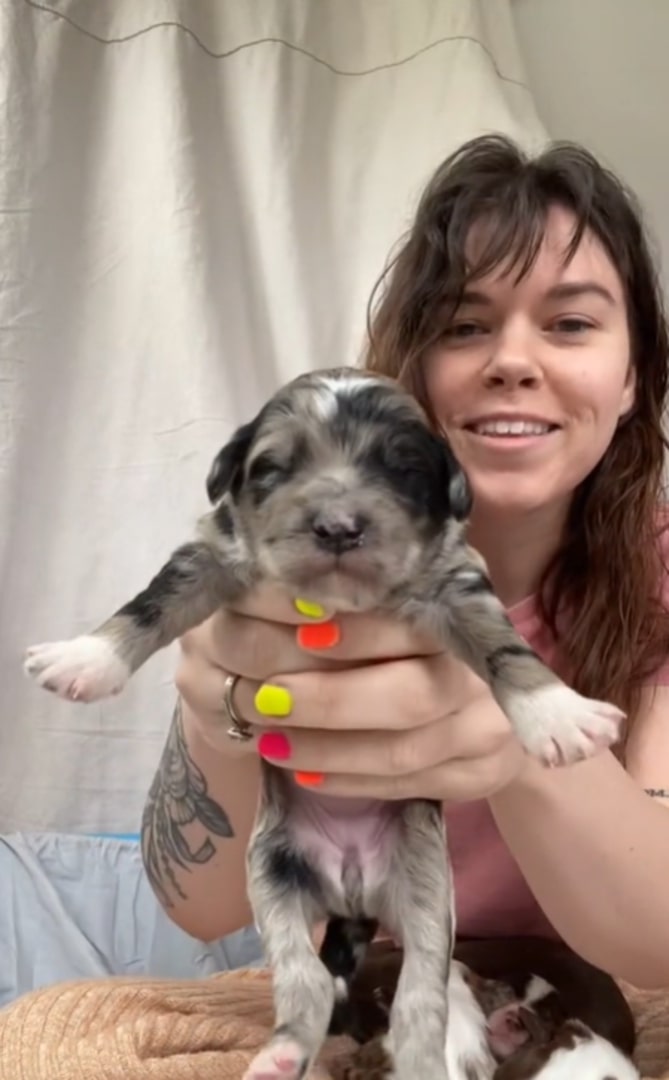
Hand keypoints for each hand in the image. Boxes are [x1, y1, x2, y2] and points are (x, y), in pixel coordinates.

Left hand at [175, 585, 526, 800]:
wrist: (487, 695)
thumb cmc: (418, 635)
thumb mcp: (395, 603)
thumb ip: (360, 600)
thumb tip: (294, 600)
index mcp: (464, 611)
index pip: (412, 625)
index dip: (357, 634)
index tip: (299, 633)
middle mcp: (486, 671)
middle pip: (409, 696)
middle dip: (328, 701)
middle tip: (265, 699)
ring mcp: (490, 727)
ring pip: (400, 752)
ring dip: (325, 749)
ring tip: (269, 739)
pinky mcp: (482, 774)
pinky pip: (406, 786)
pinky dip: (347, 780)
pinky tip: (304, 770)